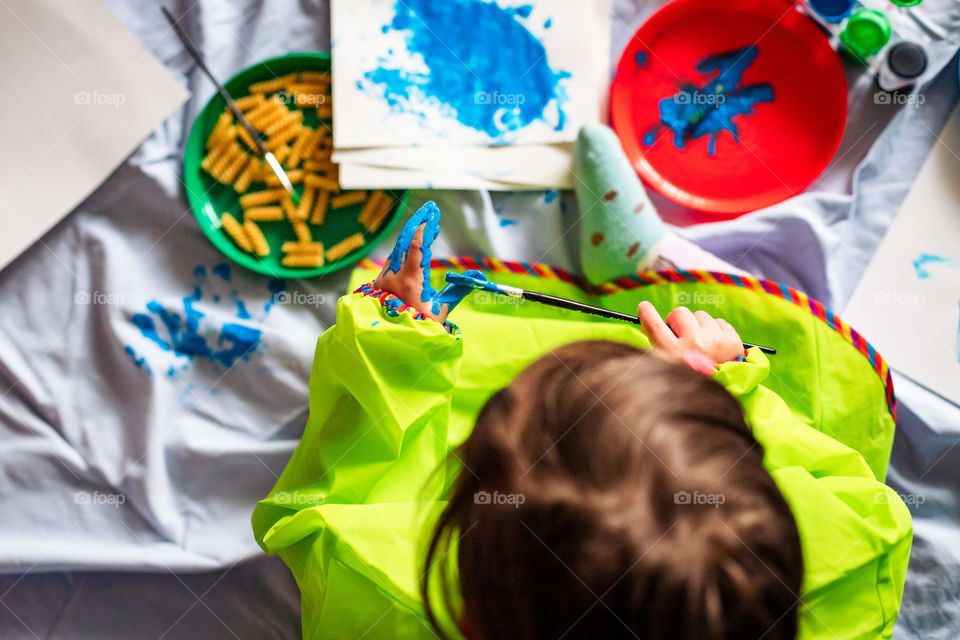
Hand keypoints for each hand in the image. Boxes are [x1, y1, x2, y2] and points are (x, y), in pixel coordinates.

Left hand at [373, 201, 475, 322]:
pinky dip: (406, 245)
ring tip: (431, 225)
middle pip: (405, 239)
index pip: (416, 247)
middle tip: (431, 208)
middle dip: (419, 221)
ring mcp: (385, 275)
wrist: (391, 336)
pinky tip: (417, 241)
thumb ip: (459, 289)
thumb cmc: (420, 324)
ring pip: (398, 246)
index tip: (434, 217)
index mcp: (410, 281)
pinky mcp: (380, 278)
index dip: (426, 229)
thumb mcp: (442, 308)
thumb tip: (478, 276)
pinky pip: (394, 255)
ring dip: (414, 233)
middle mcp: (394, 274)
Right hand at [637, 301, 742, 373]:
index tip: (644, 307)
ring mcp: (715, 341)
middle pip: (679, 313)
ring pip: (700, 315)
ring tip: (701, 344)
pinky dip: (715, 330)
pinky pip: (718, 321)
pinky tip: (715, 345)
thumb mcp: (668, 366)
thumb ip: (659, 344)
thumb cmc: (691, 379)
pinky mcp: (733, 341)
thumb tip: (648, 318)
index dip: (647, 314)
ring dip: (698, 326)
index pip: (655, 326)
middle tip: (682, 336)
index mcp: (673, 354)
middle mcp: (694, 344)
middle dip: (679, 322)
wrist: (724, 393)